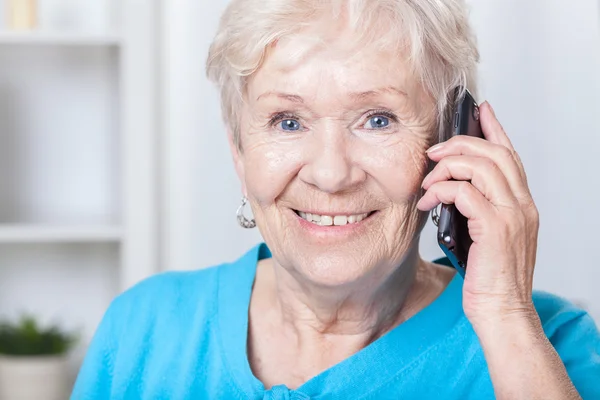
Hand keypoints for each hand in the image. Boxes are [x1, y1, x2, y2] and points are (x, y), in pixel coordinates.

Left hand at [417, 102, 539, 328]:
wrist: (503, 312)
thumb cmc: (490, 278)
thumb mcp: (485, 237)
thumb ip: (477, 210)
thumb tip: (450, 189)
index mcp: (521, 204)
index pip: (510, 155)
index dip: (495, 128)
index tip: (480, 110)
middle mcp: (522, 205)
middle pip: (494, 153)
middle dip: (460, 143)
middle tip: (434, 152)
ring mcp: (512, 215)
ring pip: (480, 166)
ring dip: (447, 167)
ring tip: (427, 183)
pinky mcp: (495, 228)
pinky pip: (466, 192)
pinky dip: (443, 190)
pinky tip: (429, 202)